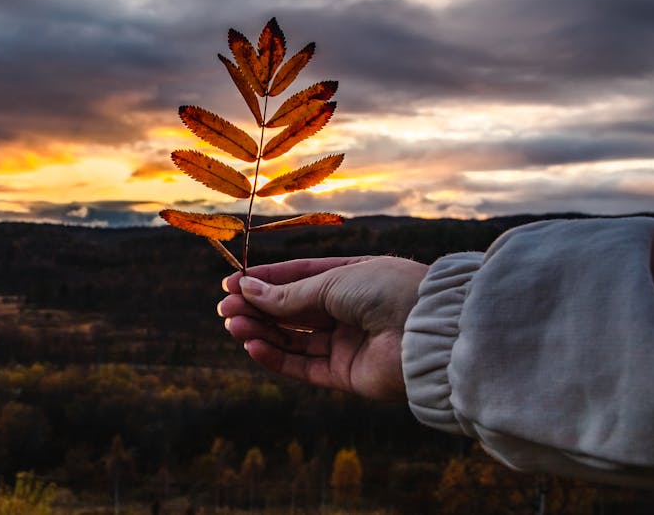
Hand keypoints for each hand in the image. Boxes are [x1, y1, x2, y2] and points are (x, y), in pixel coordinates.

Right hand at [218, 255, 427, 401]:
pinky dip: (276, 358)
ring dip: (261, 332)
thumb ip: (289, 294)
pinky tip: (252, 346)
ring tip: (233, 326)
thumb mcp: (332, 281)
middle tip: (224, 310)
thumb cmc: (387, 290)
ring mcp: (346, 343)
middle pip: (292, 310)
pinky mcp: (346, 374)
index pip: (297, 278)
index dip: (263, 282)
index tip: (230, 284)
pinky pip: (304, 366)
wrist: (429, 331)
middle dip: (257, 308)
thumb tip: (248, 289)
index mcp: (349, 278)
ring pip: (294, 339)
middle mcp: (347, 310)